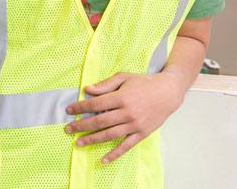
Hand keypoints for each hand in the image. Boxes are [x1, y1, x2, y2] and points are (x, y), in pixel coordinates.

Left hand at [64, 71, 186, 163]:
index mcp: (122, 97)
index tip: (69, 110)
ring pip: (110, 135)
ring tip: (79, 143)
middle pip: (99, 121)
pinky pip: (126, 146)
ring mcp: (135, 125)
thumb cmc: (145, 82)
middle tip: (68, 129)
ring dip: (93, 140)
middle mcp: (127, 113)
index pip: (96, 105)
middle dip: (81, 126)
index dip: (80, 107)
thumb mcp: (124, 77)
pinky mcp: (141, 133)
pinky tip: (104, 159)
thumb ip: (105, 84)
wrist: (168, 92)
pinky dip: (115, 154)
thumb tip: (87, 90)